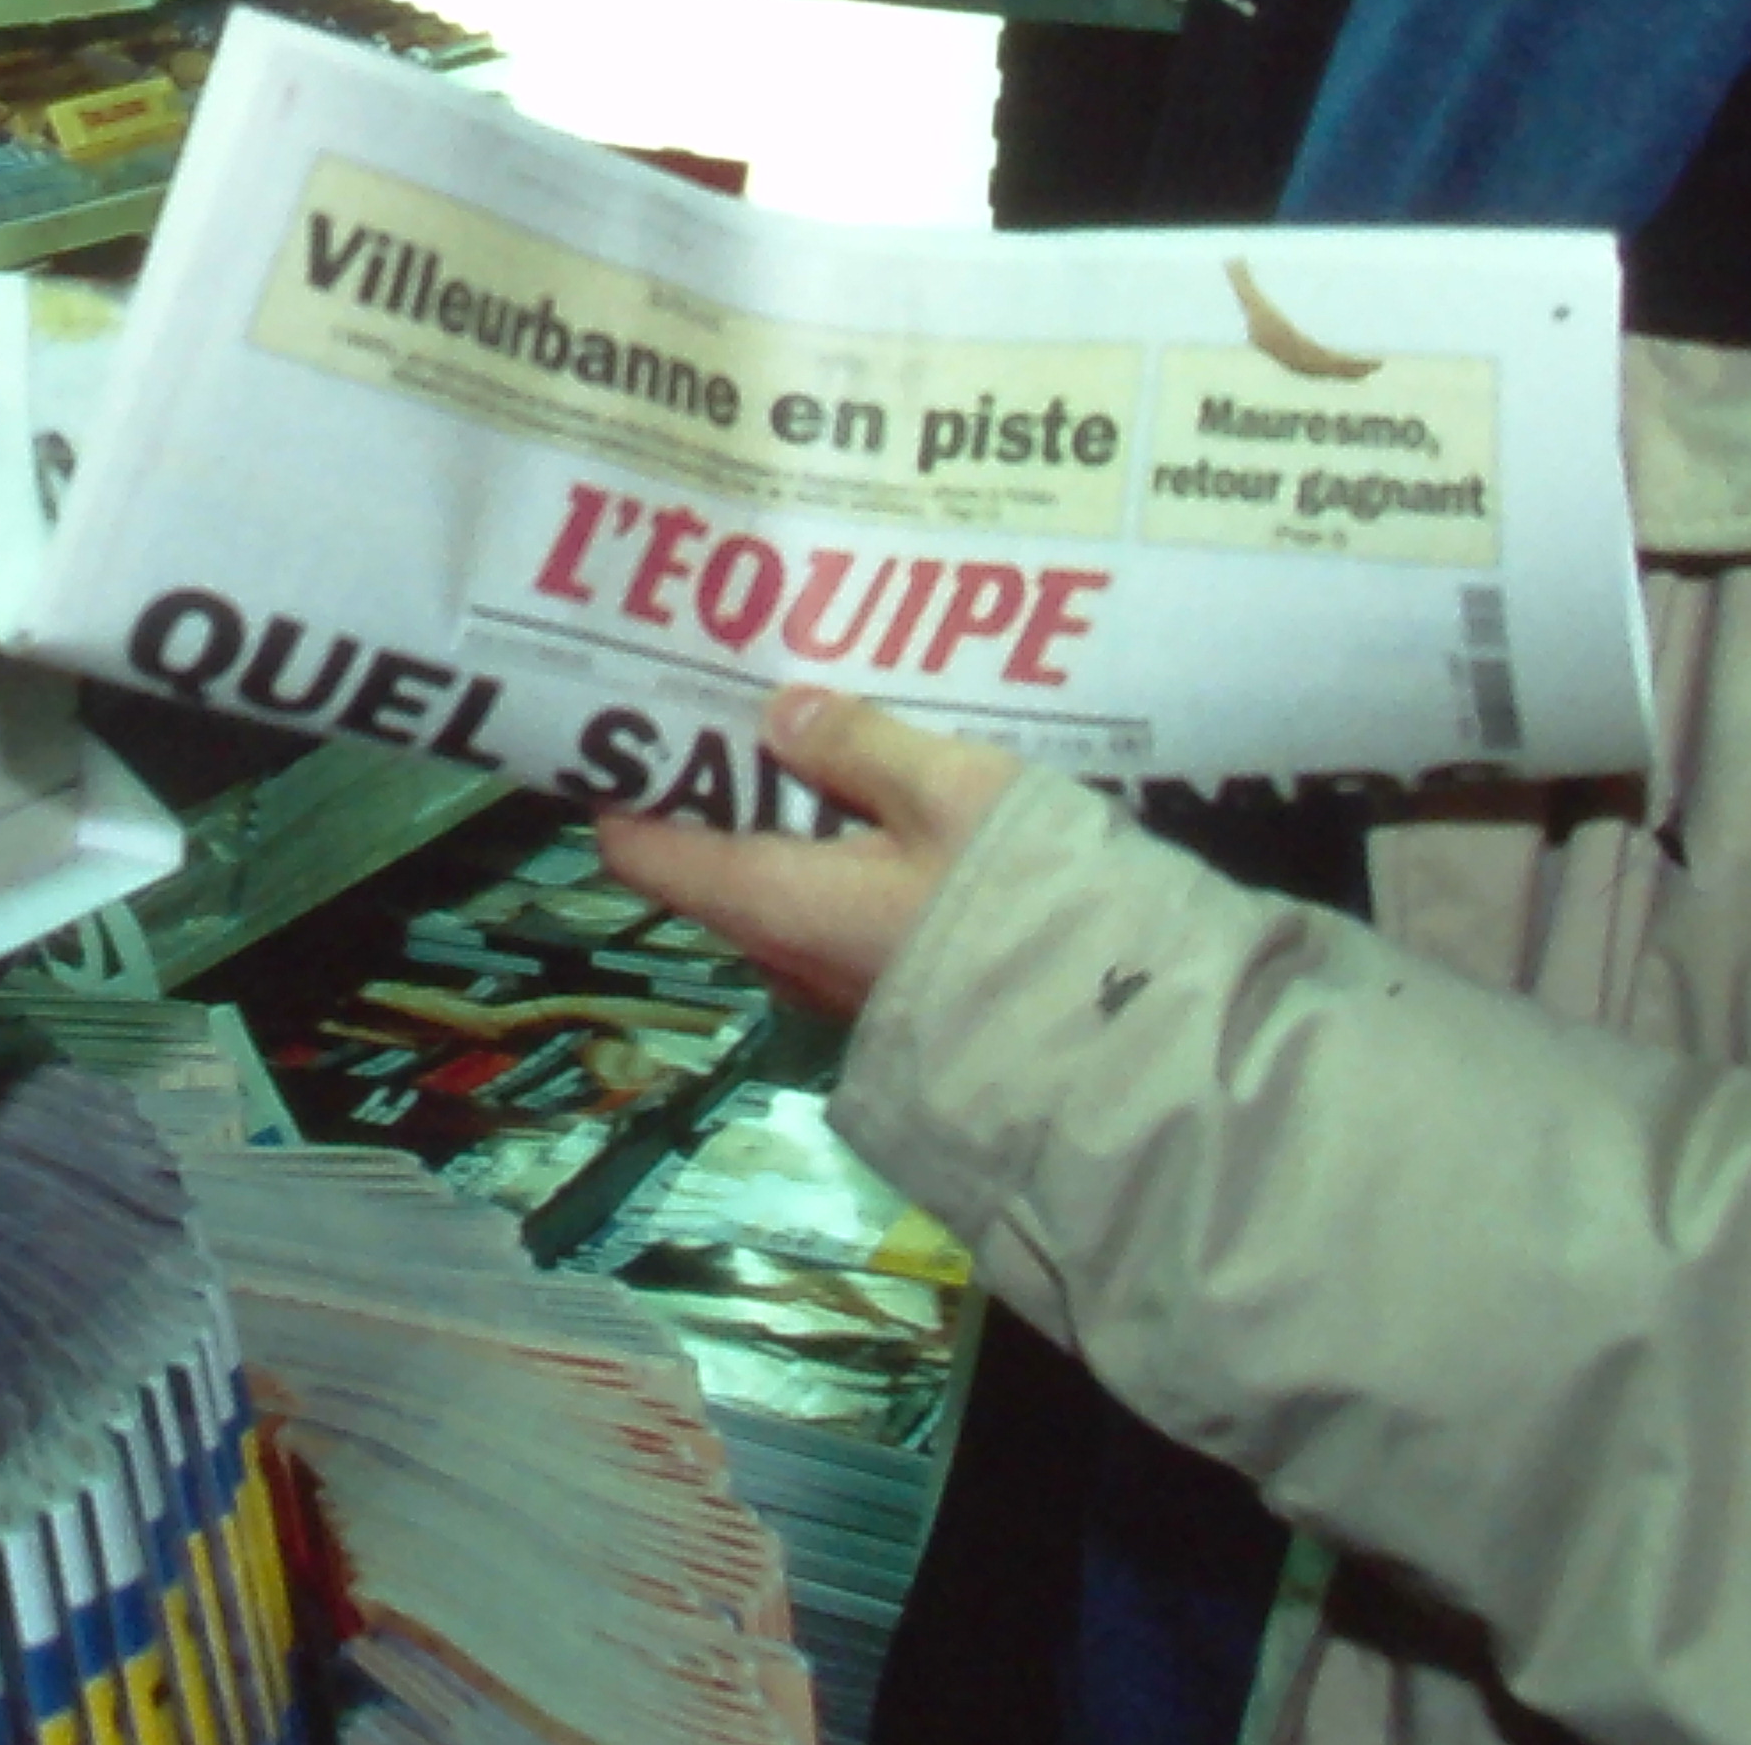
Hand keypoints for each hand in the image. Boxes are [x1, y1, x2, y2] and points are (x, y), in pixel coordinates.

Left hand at [595, 688, 1028, 1018]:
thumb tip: (776, 714)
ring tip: (819, 747)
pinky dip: (835, 870)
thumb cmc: (1025, 904)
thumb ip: (859, 745)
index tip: (643, 713)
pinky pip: (831, 925)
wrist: (1124, 1047)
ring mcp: (835, 993)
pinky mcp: (890, 1007)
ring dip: (785, 831)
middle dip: (718, 791)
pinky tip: (885, 821)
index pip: (642, 853)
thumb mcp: (952, 792)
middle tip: (746, 702)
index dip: (627, 784)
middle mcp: (782, 958)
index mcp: (769, 902)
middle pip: (710, 869)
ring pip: (776, 898)